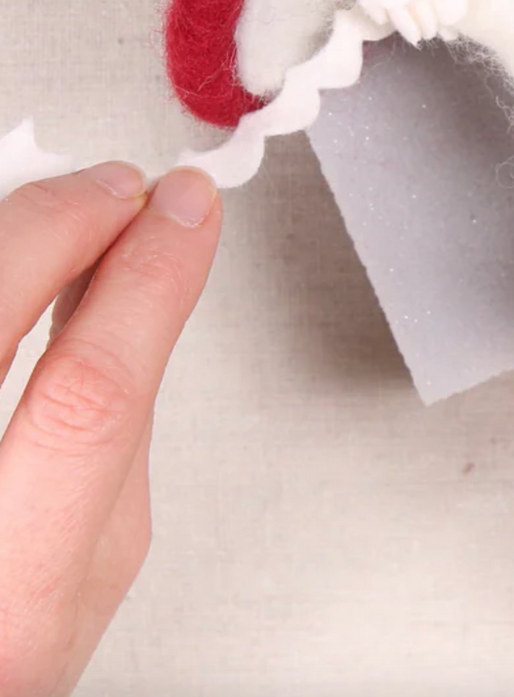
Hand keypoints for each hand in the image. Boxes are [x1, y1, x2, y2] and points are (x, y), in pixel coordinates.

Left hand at [0, 165, 220, 696]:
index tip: (185, 211)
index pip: (88, 398)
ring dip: (21, 228)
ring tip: (74, 210)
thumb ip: (122, 414)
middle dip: (66, 223)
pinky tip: (23, 250)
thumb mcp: (103, 547)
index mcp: (17, 586)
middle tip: (121, 189)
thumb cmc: (7, 635)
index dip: (147, 280)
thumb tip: (140, 277)